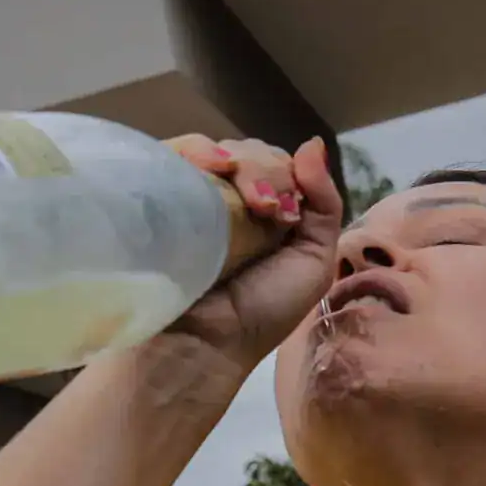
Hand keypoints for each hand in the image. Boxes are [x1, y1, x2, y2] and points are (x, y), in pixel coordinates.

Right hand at [158, 135, 345, 375]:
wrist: (205, 341)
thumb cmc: (263, 311)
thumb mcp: (314, 260)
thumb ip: (325, 203)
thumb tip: (311, 143)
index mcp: (267, 214)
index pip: (279, 164)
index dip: (285, 173)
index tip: (284, 211)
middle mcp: (230, 200)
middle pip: (250, 152)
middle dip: (264, 170)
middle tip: (263, 209)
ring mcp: (193, 196)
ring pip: (217, 149)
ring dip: (237, 162)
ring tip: (242, 197)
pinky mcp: (161, 194)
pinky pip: (177, 154)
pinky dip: (196, 151)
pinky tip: (209, 167)